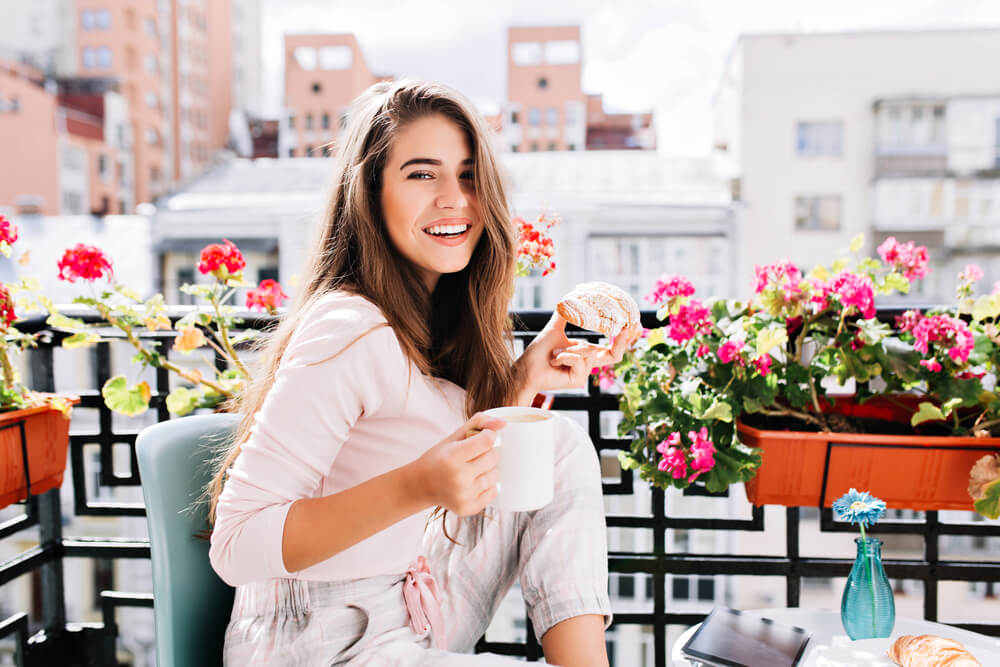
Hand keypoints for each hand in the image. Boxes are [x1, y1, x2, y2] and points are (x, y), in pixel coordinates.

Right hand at [409, 412, 504, 515]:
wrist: (421, 485)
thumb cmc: (438, 458)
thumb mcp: (453, 437)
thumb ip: (478, 423)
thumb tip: (503, 423)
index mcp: (452, 457)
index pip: (487, 441)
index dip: (488, 436)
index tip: (482, 437)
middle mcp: (459, 477)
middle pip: (493, 457)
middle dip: (488, 452)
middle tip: (475, 455)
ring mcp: (464, 495)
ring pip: (495, 475)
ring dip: (488, 470)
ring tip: (473, 469)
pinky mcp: (469, 507)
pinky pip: (493, 492)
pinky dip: (486, 486)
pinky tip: (472, 482)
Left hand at [514, 313, 641, 397]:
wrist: (525, 369)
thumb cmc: (538, 353)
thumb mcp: (554, 329)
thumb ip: (564, 314)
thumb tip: (570, 294)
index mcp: (586, 355)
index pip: (611, 350)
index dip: (624, 340)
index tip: (632, 326)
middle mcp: (588, 366)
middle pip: (614, 355)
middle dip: (622, 341)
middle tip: (629, 326)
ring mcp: (584, 375)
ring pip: (590, 353)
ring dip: (571, 349)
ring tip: (555, 353)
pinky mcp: (577, 380)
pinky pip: (580, 360)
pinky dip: (566, 356)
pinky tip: (555, 360)